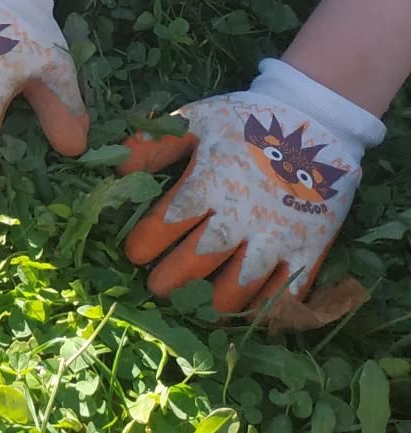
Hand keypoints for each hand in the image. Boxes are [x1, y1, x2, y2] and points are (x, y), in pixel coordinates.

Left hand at [122, 58, 379, 319]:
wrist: (316, 119)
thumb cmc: (247, 122)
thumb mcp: (196, 120)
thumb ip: (155, 144)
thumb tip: (116, 167)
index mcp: (209, 184)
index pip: (167, 222)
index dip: (147, 242)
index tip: (134, 254)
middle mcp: (241, 216)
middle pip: (198, 260)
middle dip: (172, 280)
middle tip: (156, 288)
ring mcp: (277, 235)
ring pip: (240, 285)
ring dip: (214, 301)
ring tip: (199, 306)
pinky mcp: (310, 247)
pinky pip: (288, 289)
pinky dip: (267, 308)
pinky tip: (248, 313)